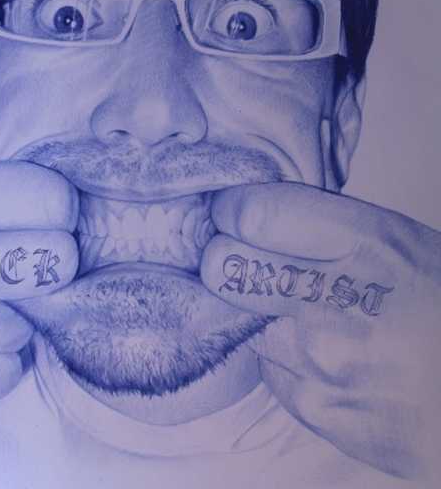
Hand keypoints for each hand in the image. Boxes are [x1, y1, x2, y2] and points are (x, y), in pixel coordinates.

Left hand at [201, 182, 440, 478]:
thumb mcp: (397, 242)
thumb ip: (326, 228)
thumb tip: (259, 216)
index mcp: (365, 243)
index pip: (253, 214)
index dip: (231, 210)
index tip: (230, 213)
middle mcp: (335, 300)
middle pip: (223, 267)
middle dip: (226, 259)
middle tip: (247, 260)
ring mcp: (322, 361)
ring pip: (241, 320)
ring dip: (260, 315)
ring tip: (307, 316)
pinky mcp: (319, 411)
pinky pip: (270, 369)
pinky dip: (287, 360)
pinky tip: (326, 357)